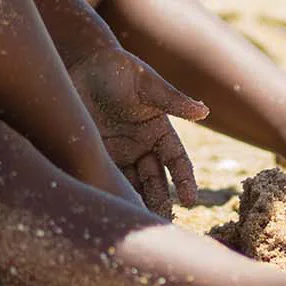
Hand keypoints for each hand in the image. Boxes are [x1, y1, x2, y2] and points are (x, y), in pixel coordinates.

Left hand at [67, 45, 207, 216]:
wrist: (82, 63)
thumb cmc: (119, 68)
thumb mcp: (146, 83)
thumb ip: (171, 99)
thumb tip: (204, 110)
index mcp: (160, 130)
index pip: (177, 160)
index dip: (184, 179)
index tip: (190, 198)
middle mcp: (142, 146)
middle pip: (156, 180)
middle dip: (161, 201)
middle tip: (163, 221)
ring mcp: (120, 153)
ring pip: (133, 185)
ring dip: (137, 203)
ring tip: (138, 221)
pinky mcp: (98, 154)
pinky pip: (108, 177)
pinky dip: (112, 191)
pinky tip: (113, 205)